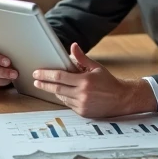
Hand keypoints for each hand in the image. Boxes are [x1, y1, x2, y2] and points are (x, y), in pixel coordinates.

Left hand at [31, 44, 157, 116]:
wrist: (122, 99)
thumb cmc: (109, 82)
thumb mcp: (96, 68)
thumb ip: (82, 58)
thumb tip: (73, 46)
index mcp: (85, 81)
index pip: (60, 76)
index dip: (46, 75)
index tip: (37, 73)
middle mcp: (82, 94)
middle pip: (56, 88)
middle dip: (44, 84)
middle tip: (35, 80)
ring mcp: (82, 104)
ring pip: (61, 97)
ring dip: (53, 91)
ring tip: (47, 85)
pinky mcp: (83, 112)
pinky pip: (68, 104)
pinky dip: (64, 98)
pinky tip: (61, 93)